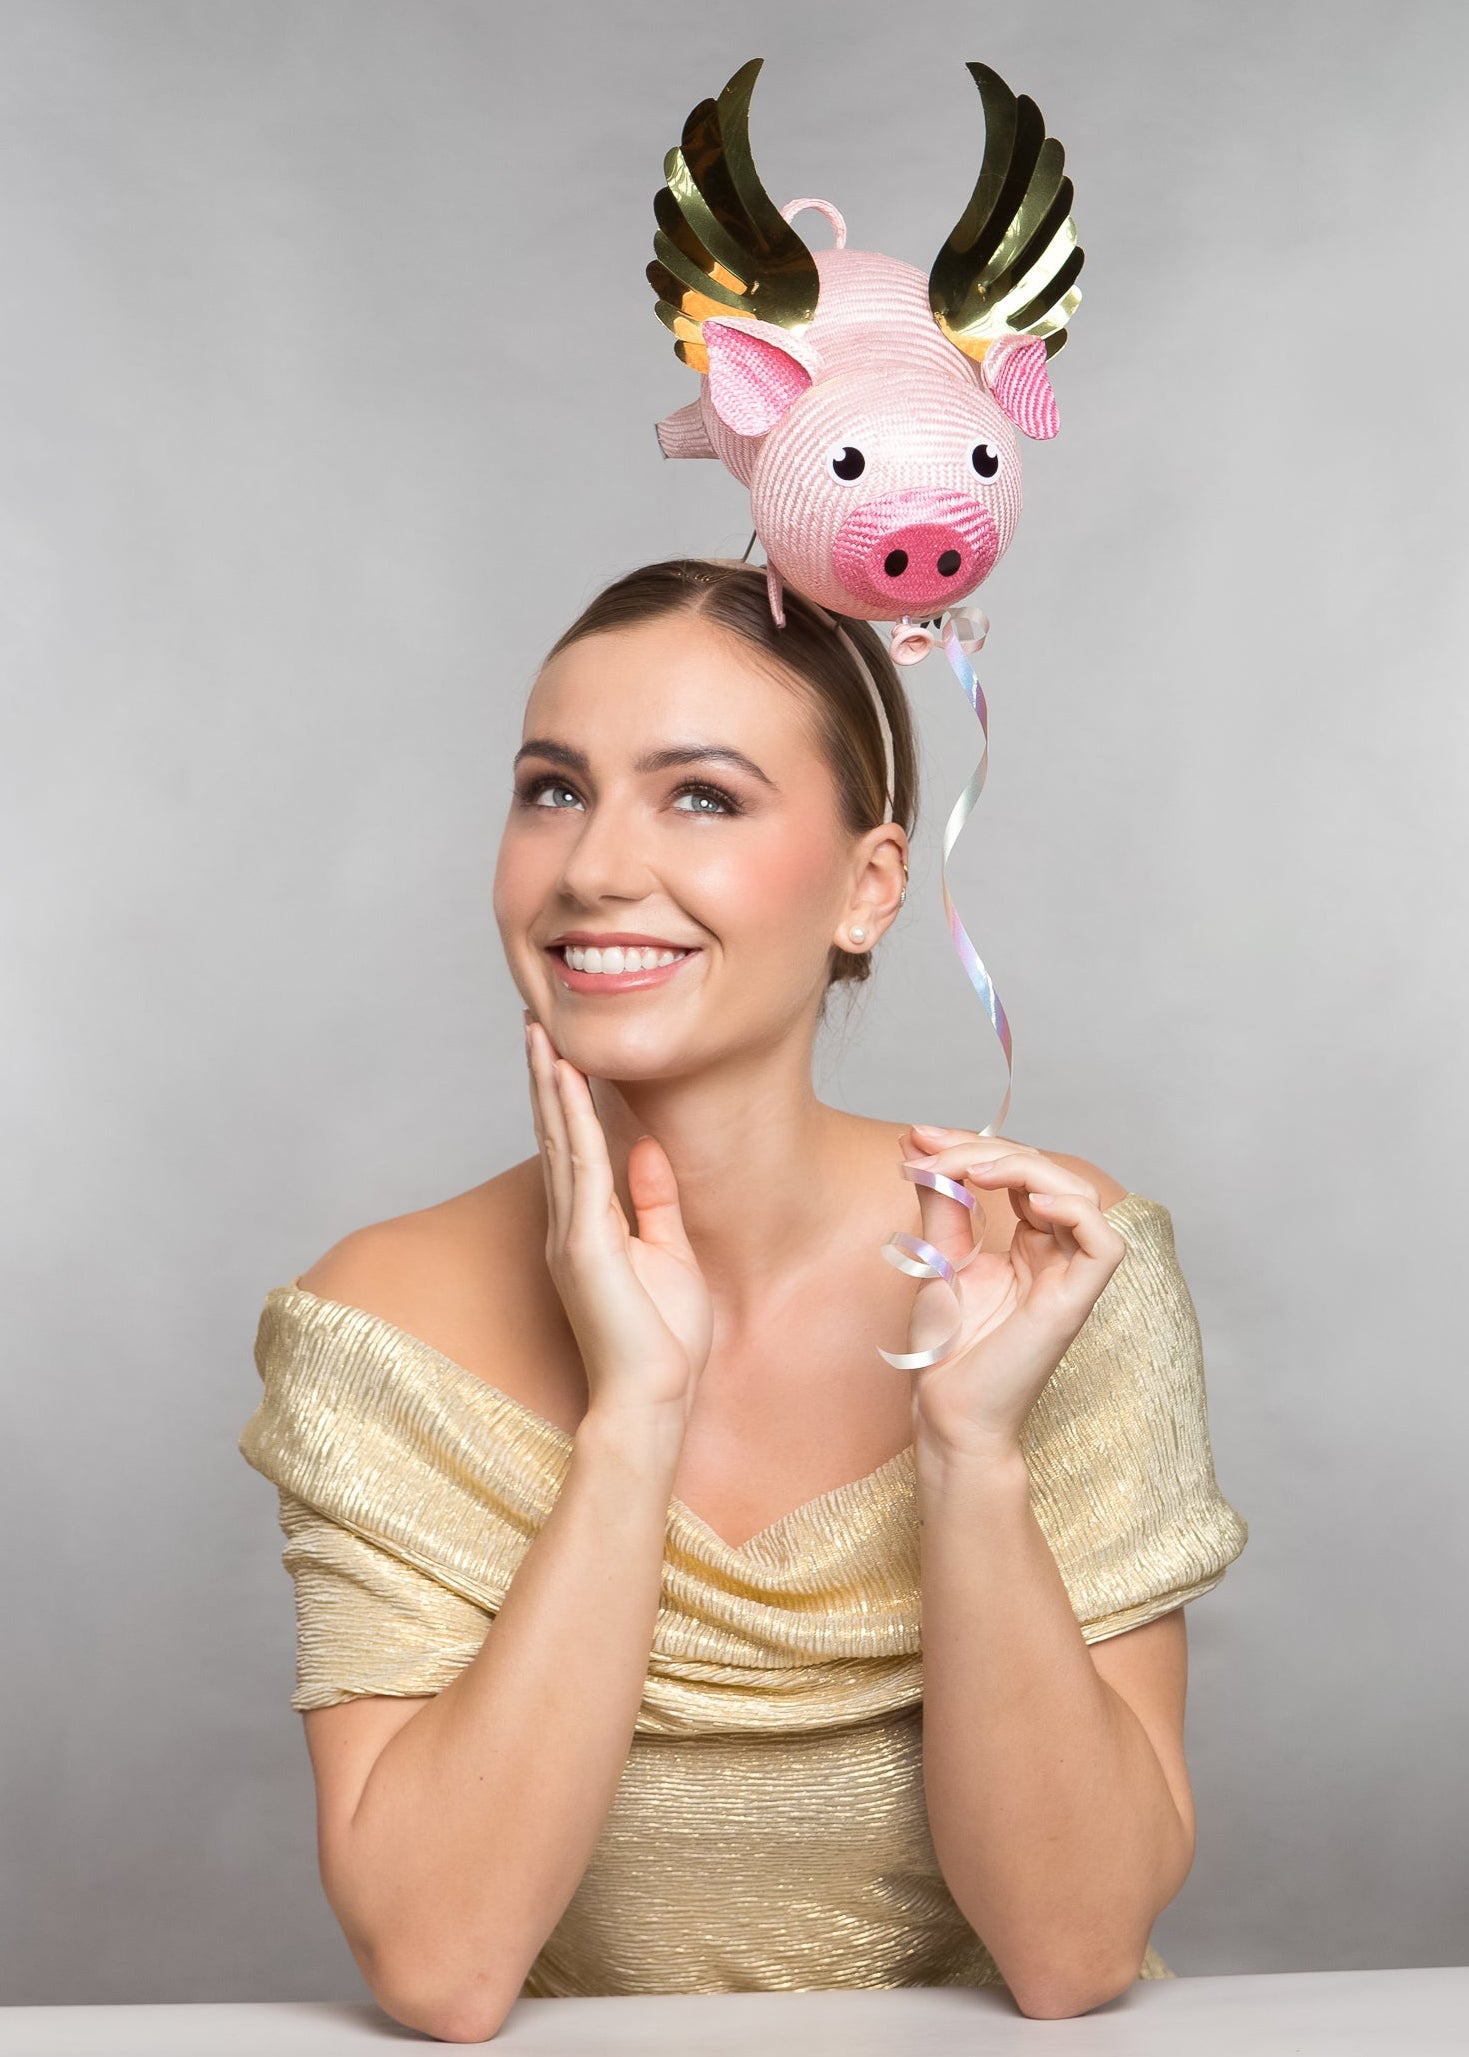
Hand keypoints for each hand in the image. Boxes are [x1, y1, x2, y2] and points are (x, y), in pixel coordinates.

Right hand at [526, 1017, 712, 1428]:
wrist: (653, 1399)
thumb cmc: (663, 1340)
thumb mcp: (669, 1253)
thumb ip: (655, 1201)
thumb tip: (648, 1147)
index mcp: (588, 1228)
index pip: (572, 1148)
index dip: (564, 1097)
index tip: (561, 1050)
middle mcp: (569, 1225)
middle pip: (553, 1135)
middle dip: (544, 1077)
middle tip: (535, 1022)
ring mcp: (571, 1234)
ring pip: (558, 1142)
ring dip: (550, 1086)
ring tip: (542, 1036)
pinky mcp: (584, 1245)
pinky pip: (580, 1168)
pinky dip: (574, 1121)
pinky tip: (568, 1083)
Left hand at [893, 1126, 1126, 1460]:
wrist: (948, 1411)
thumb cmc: (947, 1347)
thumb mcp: (937, 1256)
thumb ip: (939, 1202)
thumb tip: (918, 1144)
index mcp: (1029, 1242)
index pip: (1017, 1171)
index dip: (973, 1145)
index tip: (918, 1136)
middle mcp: (1055, 1253)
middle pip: (1045, 1173)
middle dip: (987, 1149)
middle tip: (932, 1146)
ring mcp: (1069, 1276)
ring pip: (1079, 1196)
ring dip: (1026, 1169)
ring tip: (974, 1170)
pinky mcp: (1077, 1302)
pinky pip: (1105, 1246)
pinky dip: (1076, 1214)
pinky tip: (1033, 1201)